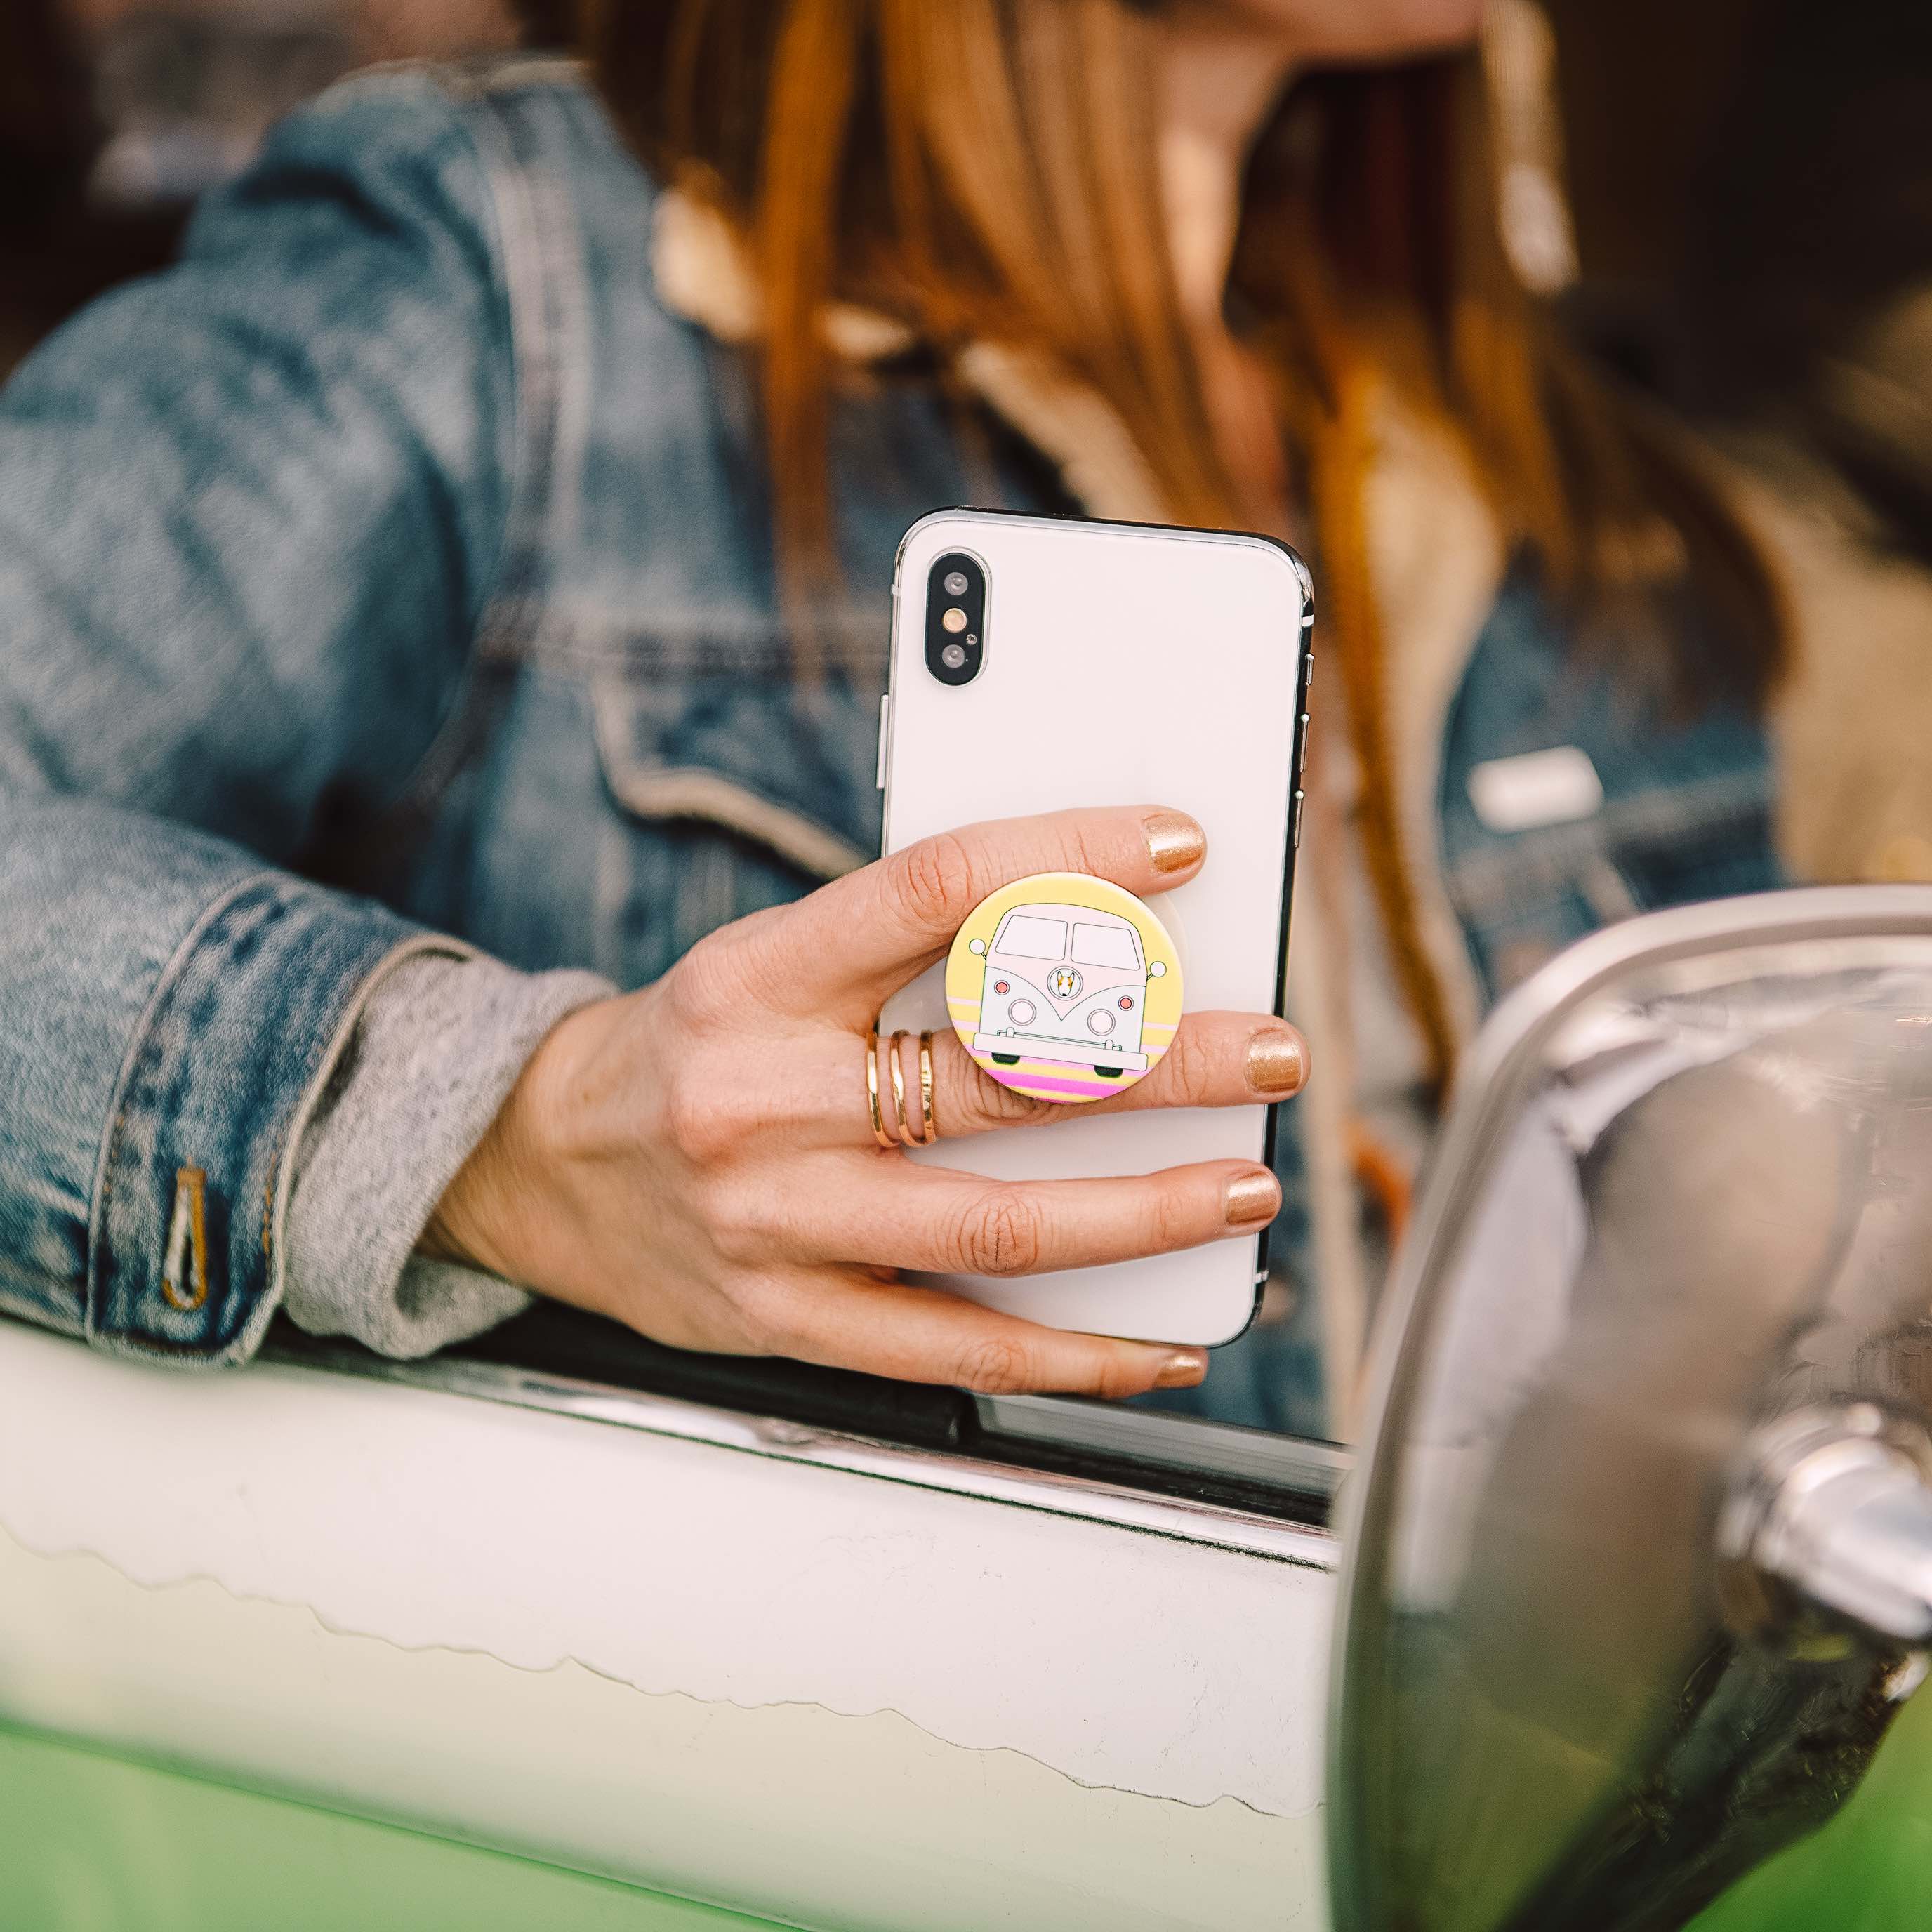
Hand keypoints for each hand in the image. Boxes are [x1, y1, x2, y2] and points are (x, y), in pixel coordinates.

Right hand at [425, 806, 1307, 1398]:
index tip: (1178, 849)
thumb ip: (902, 954)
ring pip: (998, 1226)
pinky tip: (1161, 1344)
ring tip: (1247, 1186)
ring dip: (1148, 1215)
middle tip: (1271, 1051)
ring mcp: (775, 1222)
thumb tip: (1088, 948)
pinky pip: (957, 1350)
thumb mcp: (767, 960)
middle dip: (1163, 1064)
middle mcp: (763, 1098)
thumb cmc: (686, 1046)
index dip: (1068, 859)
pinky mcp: (787, 1319)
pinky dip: (1075, 1355)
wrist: (537, 1165)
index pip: (933, 890)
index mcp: (758, 976)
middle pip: (998, 1075)